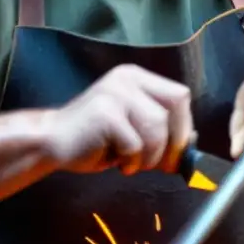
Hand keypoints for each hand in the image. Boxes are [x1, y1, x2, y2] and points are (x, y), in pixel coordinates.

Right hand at [43, 64, 193, 174]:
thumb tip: (192, 143)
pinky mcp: (105, 112)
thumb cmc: (96, 140)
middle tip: (162, 164)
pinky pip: (135, 144)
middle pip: (175, 105)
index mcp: (137, 78)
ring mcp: (115, 93)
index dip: (184, 126)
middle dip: (174, 140)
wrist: (51, 142)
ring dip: (149, 156)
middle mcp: (128, 79)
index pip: (179, 96)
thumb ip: (161, 129)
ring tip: (130, 162)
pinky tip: (114, 160)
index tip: (178, 151)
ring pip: (157, 128)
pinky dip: (130, 161)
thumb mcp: (134, 129)